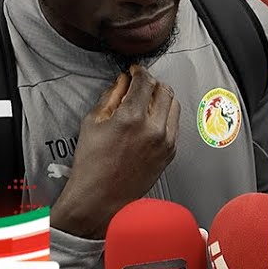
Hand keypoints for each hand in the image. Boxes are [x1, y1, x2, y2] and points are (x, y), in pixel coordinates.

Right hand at [53, 65, 178, 238]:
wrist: (101, 197)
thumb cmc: (92, 165)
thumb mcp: (93, 122)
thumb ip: (111, 96)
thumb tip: (122, 81)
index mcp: (132, 117)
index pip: (145, 80)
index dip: (139, 71)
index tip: (134, 71)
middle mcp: (154, 128)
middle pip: (164, 90)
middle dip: (152, 83)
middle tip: (140, 84)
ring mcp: (165, 141)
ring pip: (174, 105)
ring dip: (161, 98)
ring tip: (146, 101)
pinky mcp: (170, 152)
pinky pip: (174, 125)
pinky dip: (165, 116)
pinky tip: (151, 119)